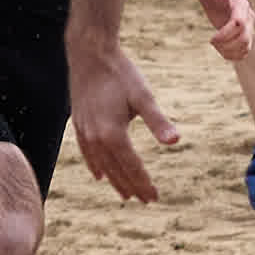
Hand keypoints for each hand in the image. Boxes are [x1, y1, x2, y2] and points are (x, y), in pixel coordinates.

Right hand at [68, 47, 180, 202]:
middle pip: (117, 170)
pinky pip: (87, 154)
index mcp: (113, 134)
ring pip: (102, 165)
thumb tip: (175, 141)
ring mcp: (85, 132)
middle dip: (132, 186)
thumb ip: (158, 121)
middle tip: (146, 200)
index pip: (132, 167)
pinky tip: (100, 175)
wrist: (89, 54)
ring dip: (115, 181)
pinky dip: (96, 167)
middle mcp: (96, 138)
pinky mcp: (79, 124)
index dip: (144, 183)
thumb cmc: (120, 73)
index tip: (155, 197)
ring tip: (126, 194)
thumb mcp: (143, 96)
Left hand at [186, 0, 252, 69]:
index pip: (238, 24)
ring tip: (216, 47)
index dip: (225, 35)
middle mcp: (248, 16)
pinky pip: (244, 51)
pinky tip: (221, 51)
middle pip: (244, 38)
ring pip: (246, 47)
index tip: (212, 39)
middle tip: (212, 42)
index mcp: (241, 5)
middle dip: (227, 45)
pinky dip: (234, 56)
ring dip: (230, 52)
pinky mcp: (243, 34)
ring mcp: (247, 26)